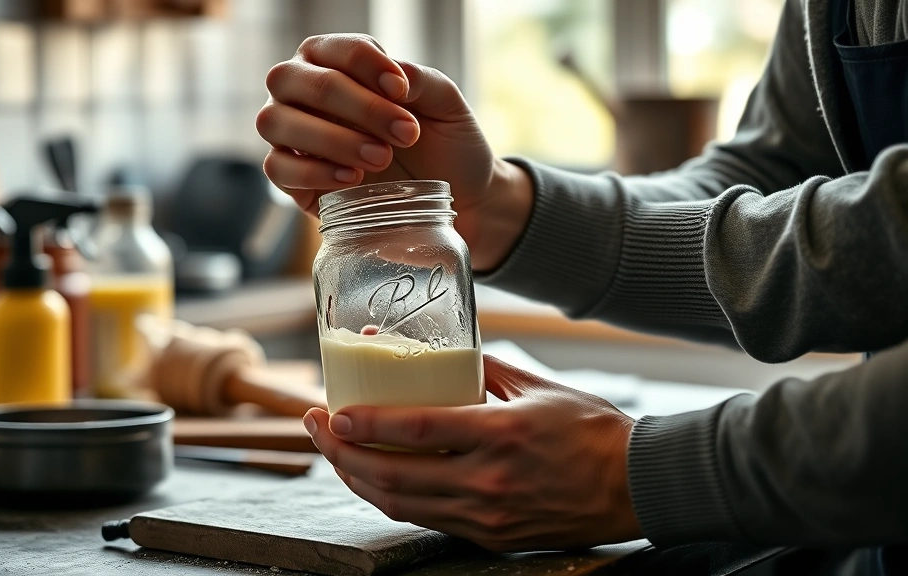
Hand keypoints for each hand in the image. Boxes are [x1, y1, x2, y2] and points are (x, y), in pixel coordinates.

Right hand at [256, 34, 532, 270]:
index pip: (332, 48)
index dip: (365, 65)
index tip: (404, 91)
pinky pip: (277, 168)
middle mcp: (301, 93)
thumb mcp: (448, 104)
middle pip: (293, 80)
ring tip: (381, 159)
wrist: (456, 196)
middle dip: (354, 105)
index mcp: (334, 61)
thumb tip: (394, 76)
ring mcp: (291, 136)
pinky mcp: (291, 179)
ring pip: (276, 122)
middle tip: (404, 134)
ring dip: (331, 139)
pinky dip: (313, 172)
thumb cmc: (446, 141)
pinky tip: (353, 180)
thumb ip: (423, 81)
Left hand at [302, 356, 642, 551]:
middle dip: (340, 453)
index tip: (331, 410)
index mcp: (502, 435)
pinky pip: (425, 519)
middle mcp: (489, 481)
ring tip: (332, 450)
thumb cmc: (591, 429)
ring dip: (356, 478)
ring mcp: (488, 516)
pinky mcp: (490, 537)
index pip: (416, 431)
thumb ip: (483, 370)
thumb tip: (435, 352)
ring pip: (400, 505)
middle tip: (315, 426)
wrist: (637, 485)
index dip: (365, 424)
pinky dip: (390, 498)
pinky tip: (372, 477)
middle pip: (393, 476)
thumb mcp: (538, 387)